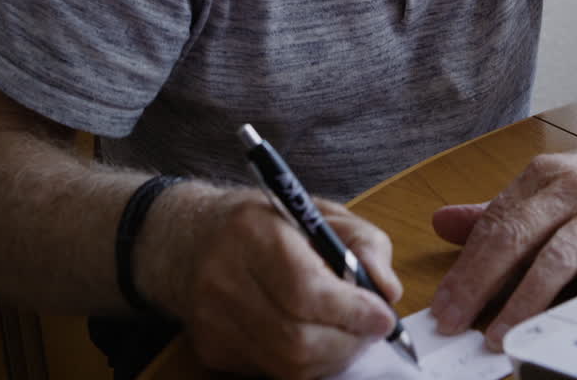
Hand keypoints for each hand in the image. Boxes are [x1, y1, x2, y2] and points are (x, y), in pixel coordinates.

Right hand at [153, 189, 402, 378]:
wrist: (189, 241)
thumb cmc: (265, 223)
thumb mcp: (320, 212)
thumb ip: (362, 243)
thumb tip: (387, 291)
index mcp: (251, 232)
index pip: (305, 289)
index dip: (351, 311)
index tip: (382, 316)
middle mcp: (223, 279)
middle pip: (296, 338)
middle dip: (348, 341)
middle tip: (372, 330)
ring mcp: (212, 321)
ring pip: (287, 365)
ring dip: (332, 357)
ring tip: (350, 334)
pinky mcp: (211, 349)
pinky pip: (272, 370)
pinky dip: (306, 361)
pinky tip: (316, 337)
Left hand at [429, 142, 576, 349]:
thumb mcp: (543, 184)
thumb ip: (494, 210)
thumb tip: (440, 224)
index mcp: (539, 177)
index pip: (493, 226)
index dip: (464, 270)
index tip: (443, 307)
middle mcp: (569, 190)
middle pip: (516, 239)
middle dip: (480, 285)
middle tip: (455, 323)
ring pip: (558, 258)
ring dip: (525, 301)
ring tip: (502, 335)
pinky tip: (568, 325)